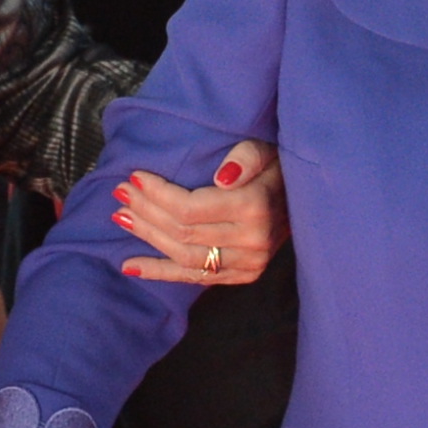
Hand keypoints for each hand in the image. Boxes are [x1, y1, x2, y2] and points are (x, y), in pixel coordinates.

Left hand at [113, 139, 285, 284]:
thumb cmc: (278, 168)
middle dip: (146, 211)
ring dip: (148, 238)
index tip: (135, 177)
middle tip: (120, 193)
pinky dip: (160, 273)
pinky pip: (195, 278)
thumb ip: (246, 156)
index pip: (190, 208)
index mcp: (254, 207)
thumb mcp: (266, 150)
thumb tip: (222, 178)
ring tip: (121, 218)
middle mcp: (252, 241)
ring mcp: (249, 263)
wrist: (306, 201)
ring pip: (184, 256)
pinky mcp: (244, 275)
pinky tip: (130, 267)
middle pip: (182, 231)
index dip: (158, 194)